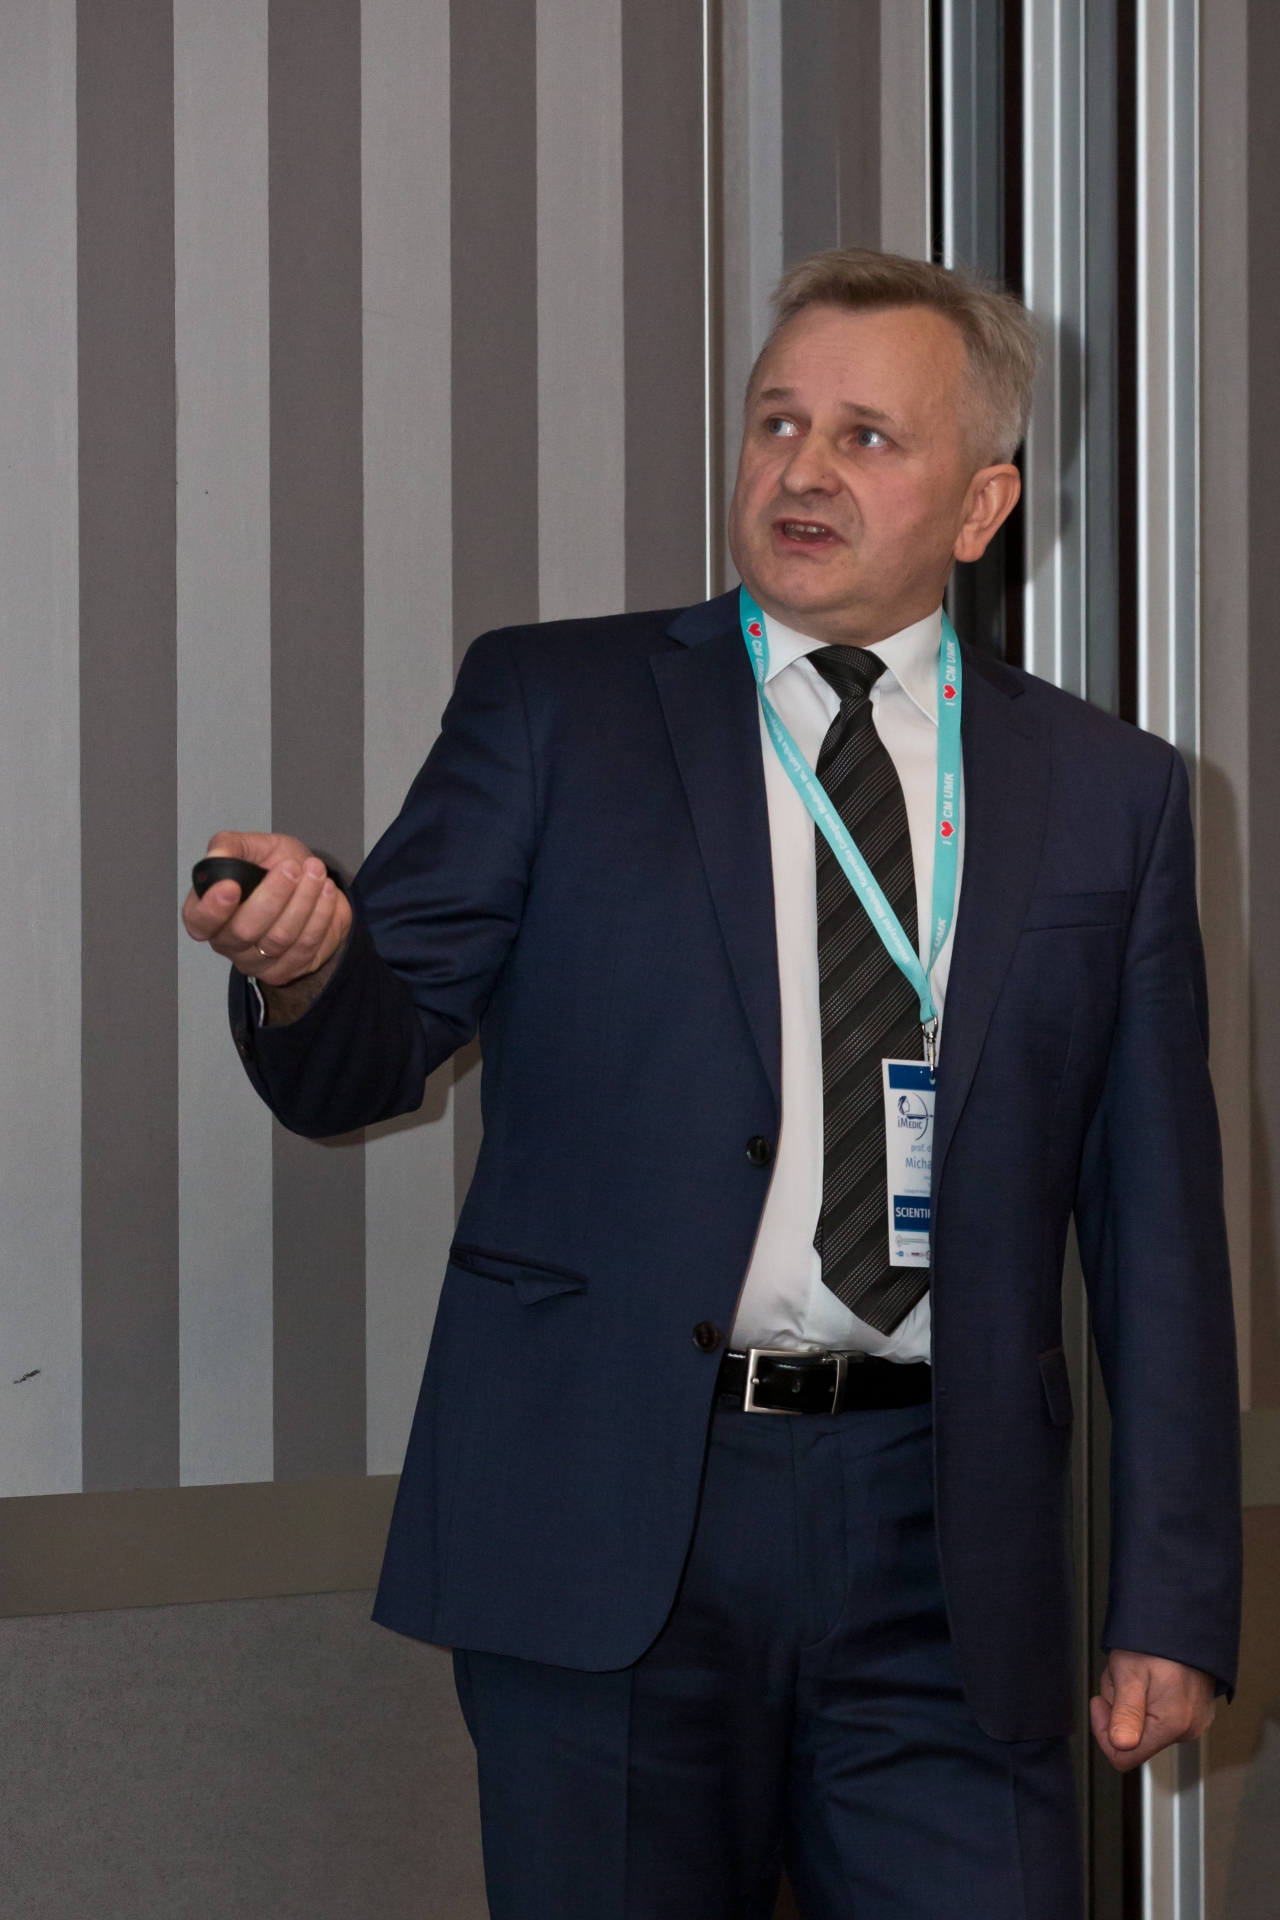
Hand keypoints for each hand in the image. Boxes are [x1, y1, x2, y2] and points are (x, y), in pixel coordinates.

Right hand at [182, 831, 352, 985]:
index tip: (231, 886)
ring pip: (279, 939)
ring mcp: (256, 961)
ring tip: (316, 873)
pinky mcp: (286, 970)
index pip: (198, 921)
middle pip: (244, 930)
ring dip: (303, 901)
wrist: (313, 889)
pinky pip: (306, 947)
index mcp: (208, 912)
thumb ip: (231, 846)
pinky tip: (326, 892)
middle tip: (292, 867)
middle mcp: (227, 942)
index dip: (211, 908)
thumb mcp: (255, 847)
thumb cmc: (276, 868)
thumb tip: (216, 856)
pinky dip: (320, 916)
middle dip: (273, 896)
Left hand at [1090, 1651, 1215, 1771]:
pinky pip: (1161, 1716)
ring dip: (1132, 1702)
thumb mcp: (1129, 1672)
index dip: (1104, 1731)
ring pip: (1145, 1726)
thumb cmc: (1156, 1641)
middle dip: (1119, 1709)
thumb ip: (1125, 1713)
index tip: (1100, 1703)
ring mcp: (1194, 1722)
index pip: (1123, 1756)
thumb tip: (1121, 1746)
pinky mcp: (1196, 1713)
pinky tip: (1150, 1677)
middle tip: (1123, 1678)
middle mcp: (1187, 1730)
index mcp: (1172, 1725)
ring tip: (1137, 1673)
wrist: (1184, 1620)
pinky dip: (1148, 1699)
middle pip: (1134, 1739)